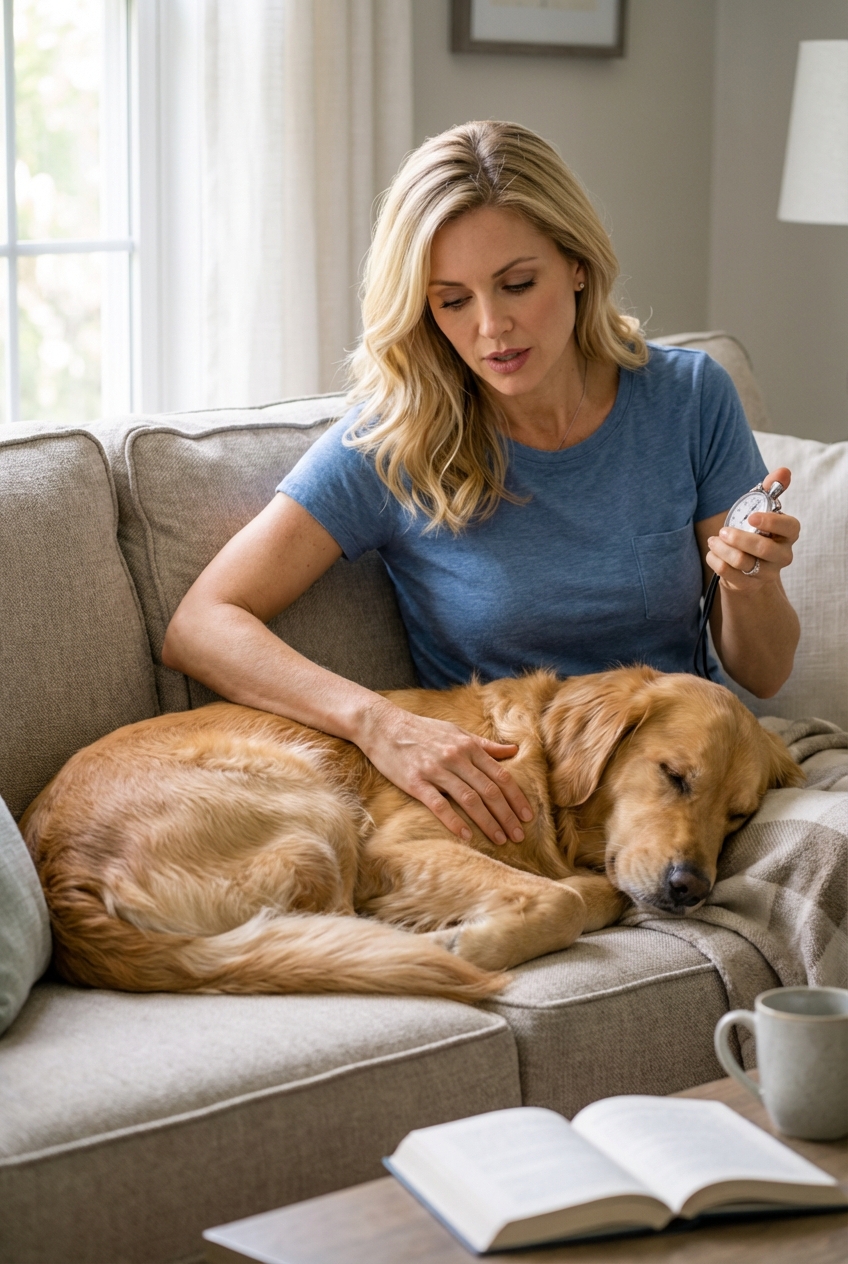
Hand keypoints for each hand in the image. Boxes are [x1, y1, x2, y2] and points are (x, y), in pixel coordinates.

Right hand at [358, 698, 533, 844]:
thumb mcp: (457, 732)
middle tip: (518, 835)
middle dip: (507, 815)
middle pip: (489, 791)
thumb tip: (513, 750)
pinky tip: (467, 836)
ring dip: (488, 822)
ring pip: (469, 800)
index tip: (528, 816)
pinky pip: (439, 805)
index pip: (500, 776)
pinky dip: (454, 822)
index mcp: (468, 746)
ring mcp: (435, 770)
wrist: (384, 726)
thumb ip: (485, 745)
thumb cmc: (423, 730)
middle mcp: (456, 757)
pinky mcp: (415, 782)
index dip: (516, 798)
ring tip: (500, 839)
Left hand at [706, 468, 799, 591]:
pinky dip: (716, 561)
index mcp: (788, 533)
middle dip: (739, 538)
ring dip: (723, 549)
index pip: (790, 527)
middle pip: (763, 549)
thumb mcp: (760, 508)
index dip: (771, 522)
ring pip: (743, 562)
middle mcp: (782, 555)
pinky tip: (712, 552)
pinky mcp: (749, 585)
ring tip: (714, 540)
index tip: (751, 516)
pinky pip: (729, 574)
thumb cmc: (754, 530)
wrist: (745, 564)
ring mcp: (767, 573)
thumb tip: (784, 471)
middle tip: (723, 531)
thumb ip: (770, 489)